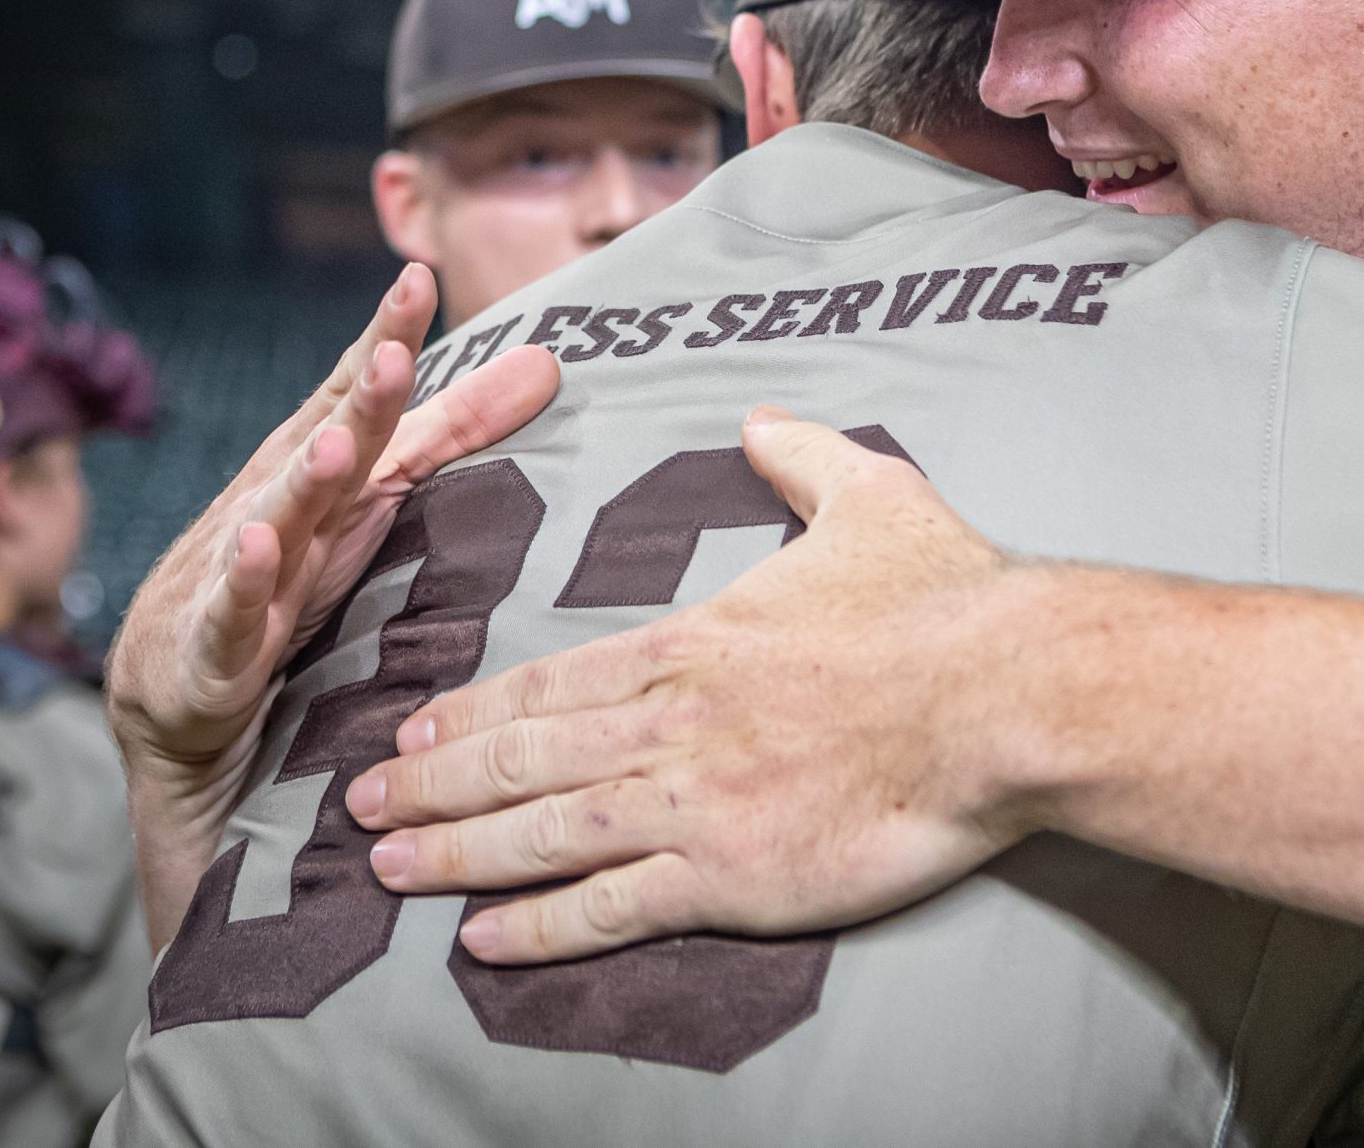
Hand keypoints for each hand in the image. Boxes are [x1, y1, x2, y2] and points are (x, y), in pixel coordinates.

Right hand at [105, 264, 559, 944]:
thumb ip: (452, 435)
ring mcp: (235, 580)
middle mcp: (273, 514)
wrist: (184, 726)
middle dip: (359, 399)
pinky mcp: (210, 654)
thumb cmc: (287, 595)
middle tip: (399, 346)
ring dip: (306, 479)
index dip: (386, 342)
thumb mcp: (378, 509)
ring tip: (340, 438)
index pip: (354, 400)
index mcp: (317, 478)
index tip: (421, 277)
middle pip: (323, 448)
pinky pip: (230, 617)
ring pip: (275, 522)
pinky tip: (257, 546)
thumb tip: (544, 360)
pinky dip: (242, 583)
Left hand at [350, 407, 1036, 962]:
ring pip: (540, 833)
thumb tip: (761, 421)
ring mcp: (693, 803)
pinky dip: (538, 929)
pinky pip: (610, 909)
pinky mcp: (732, 876)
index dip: (473, 711)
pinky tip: (483, 942)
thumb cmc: (945, 599)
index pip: (551, 681)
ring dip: (455, 852)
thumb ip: (804, 458)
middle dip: (431, 781)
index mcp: (693, 644)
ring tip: (389, 866)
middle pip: (521, 758)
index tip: (414, 726)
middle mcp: (671, 724)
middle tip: (360, 801)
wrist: (1002, 693)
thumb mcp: (873, 498)